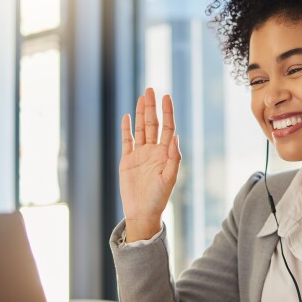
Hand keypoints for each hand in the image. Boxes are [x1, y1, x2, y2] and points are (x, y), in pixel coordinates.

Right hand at [119, 88, 180, 241]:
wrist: (141, 212)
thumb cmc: (159, 198)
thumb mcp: (169, 178)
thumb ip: (173, 158)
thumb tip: (175, 137)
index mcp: (165, 154)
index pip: (167, 128)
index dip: (167, 112)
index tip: (166, 97)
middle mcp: (153, 151)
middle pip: (152, 124)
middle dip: (152, 107)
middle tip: (150, 89)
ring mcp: (140, 154)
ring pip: (140, 129)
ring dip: (140, 113)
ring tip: (142, 97)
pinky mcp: (127, 160)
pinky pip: (126, 141)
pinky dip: (126, 129)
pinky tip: (126, 117)